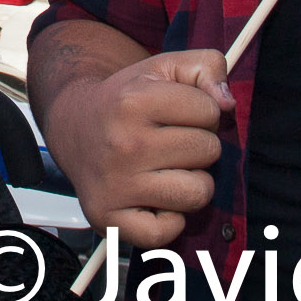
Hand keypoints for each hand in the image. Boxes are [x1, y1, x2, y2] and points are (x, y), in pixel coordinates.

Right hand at [43, 49, 231, 248]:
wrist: (73, 127)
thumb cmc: (127, 100)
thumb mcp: (163, 68)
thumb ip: (205, 66)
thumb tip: (227, 103)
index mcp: (134, 101)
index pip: (211, 111)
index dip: (202, 110)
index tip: (178, 114)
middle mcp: (123, 144)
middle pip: (208, 151)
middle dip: (198, 145)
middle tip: (171, 141)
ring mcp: (115, 185)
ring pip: (198, 193)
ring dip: (192, 182)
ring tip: (168, 169)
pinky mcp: (108, 219)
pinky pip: (166, 233)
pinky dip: (170, 220)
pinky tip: (155, 199)